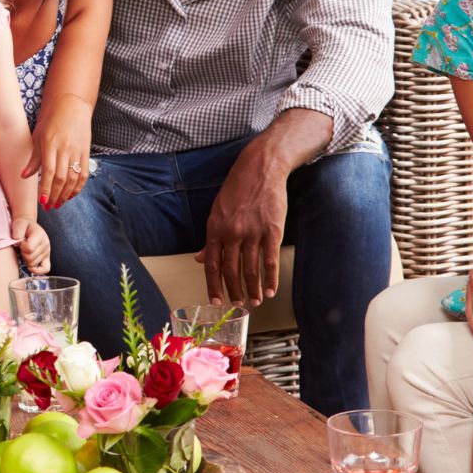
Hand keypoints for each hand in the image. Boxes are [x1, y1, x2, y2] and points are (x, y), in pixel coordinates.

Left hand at [12, 217, 50, 274]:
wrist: (28, 225)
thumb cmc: (23, 225)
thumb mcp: (19, 224)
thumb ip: (18, 231)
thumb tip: (18, 242)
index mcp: (40, 235)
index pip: (29, 248)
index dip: (21, 246)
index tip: (20, 241)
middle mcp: (46, 244)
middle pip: (30, 258)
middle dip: (23, 253)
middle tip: (22, 246)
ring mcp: (47, 251)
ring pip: (33, 264)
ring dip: (26, 259)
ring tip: (26, 251)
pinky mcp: (47, 258)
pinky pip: (45, 269)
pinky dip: (37, 270)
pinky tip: (30, 266)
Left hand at [22, 96, 91, 208]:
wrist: (72, 105)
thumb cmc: (51, 120)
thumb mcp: (38, 136)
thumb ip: (33, 158)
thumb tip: (24, 176)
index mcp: (50, 144)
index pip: (49, 172)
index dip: (46, 189)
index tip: (43, 201)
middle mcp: (65, 148)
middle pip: (62, 178)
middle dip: (55, 195)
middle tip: (49, 206)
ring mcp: (77, 150)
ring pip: (73, 178)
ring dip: (66, 194)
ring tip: (59, 203)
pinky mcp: (86, 151)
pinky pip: (83, 173)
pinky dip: (78, 186)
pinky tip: (71, 194)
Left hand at [195, 152, 285, 307]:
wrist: (260, 169)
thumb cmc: (238, 188)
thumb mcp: (217, 210)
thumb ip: (211, 237)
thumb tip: (201, 258)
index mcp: (215, 228)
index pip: (212, 264)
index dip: (213, 285)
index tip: (215, 301)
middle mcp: (232, 233)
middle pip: (231, 270)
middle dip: (234, 291)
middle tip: (238, 304)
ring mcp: (253, 232)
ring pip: (251, 269)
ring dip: (253, 289)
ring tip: (255, 301)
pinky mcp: (272, 230)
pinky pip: (270, 261)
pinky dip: (270, 279)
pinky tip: (270, 290)